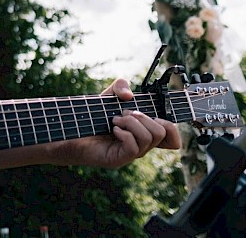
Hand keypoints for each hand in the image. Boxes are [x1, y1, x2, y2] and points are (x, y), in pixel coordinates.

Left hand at [48, 78, 181, 167]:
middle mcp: (141, 145)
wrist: (70, 130)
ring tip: (115, 120)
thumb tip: (129, 95)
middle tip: (124, 114)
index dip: (174, 128)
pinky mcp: (118, 159)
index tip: (158, 115)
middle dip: (145, 117)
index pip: (173, 139)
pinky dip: (124, 132)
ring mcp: (130, 154)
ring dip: (132, 123)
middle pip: (164, 132)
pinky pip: (133, 147)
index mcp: (144, 132)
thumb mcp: (109, 95)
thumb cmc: (92, 115)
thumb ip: (121, 86)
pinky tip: (112, 129)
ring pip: (149, 138)